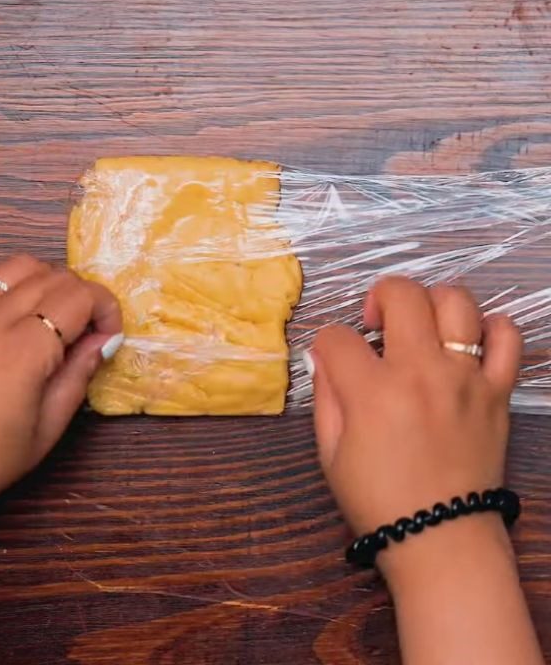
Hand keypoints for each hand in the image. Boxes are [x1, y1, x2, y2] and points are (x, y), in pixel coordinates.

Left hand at [0, 254, 122, 525]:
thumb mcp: (46, 430)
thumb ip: (79, 376)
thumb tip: (103, 341)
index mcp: (26, 347)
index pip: (81, 295)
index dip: (107, 309)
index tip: (109, 339)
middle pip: (57, 275)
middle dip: (85, 297)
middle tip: (88, 335)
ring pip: (23, 265)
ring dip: (51, 282)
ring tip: (56, 319)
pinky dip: (17, 285)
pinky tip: (19, 319)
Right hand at [310, 276, 520, 542]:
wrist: (442, 538)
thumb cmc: (377, 499)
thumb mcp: (329, 452)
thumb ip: (326, 395)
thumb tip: (326, 356)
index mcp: (372, 392)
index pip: (337, 337)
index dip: (326, 343)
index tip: (332, 360)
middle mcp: (421, 373)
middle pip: (402, 295)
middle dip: (378, 297)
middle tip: (376, 324)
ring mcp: (466, 378)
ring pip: (456, 301)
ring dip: (430, 303)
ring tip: (422, 327)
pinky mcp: (498, 391)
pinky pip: (507, 337)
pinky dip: (489, 328)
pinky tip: (467, 343)